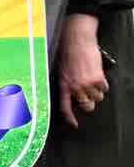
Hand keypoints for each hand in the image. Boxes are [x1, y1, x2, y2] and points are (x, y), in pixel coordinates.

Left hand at [56, 12, 106, 129]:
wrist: (77, 42)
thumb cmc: (68, 55)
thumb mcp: (62, 72)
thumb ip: (66, 85)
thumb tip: (72, 96)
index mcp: (63, 86)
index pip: (65, 107)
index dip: (70, 118)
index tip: (75, 124)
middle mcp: (75, 88)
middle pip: (87, 106)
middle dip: (89, 102)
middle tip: (88, 95)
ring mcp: (87, 85)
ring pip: (98, 98)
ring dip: (97, 92)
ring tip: (92, 81)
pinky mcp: (98, 79)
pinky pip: (105, 89)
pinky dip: (103, 84)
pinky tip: (97, 76)